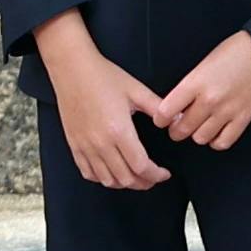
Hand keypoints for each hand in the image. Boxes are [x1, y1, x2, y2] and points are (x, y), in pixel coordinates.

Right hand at [32, 11, 169, 188]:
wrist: (71, 67)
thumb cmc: (103, 76)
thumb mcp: (136, 90)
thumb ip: (159, 108)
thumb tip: (180, 120)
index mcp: (119, 130)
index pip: (142, 167)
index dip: (157, 176)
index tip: (165, 173)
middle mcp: (100, 142)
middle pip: (126, 178)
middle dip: (144, 182)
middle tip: (153, 176)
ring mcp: (84, 145)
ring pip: (107, 180)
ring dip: (125, 183)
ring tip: (135, 175)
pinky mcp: (73, 143)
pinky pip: (88, 172)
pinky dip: (102, 178)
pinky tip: (111, 171)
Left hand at [156, 0, 250, 149]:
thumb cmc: (233, 52)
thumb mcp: (202, 65)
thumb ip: (190, 86)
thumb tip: (178, 104)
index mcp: (195, 83)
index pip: (166, 110)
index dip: (160, 119)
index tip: (160, 120)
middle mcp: (209, 100)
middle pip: (182, 128)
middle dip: (175, 131)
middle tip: (176, 127)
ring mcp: (228, 111)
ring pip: (201, 138)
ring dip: (196, 136)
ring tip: (197, 128)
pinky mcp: (245, 118)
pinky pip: (225, 142)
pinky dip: (216, 142)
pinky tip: (215, 133)